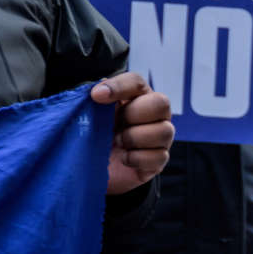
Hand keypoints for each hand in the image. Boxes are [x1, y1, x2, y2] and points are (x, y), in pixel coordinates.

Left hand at [90, 72, 173, 194]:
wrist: (92, 171)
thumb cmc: (93, 139)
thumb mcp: (88, 119)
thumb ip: (92, 102)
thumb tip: (97, 90)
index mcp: (135, 98)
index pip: (136, 82)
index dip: (119, 86)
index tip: (96, 95)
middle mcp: (153, 115)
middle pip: (161, 103)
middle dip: (134, 114)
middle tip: (114, 125)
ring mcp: (160, 138)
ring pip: (164, 131)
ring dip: (134, 138)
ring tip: (118, 143)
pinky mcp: (159, 160)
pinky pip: (159, 156)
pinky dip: (136, 158)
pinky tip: (124, 158)